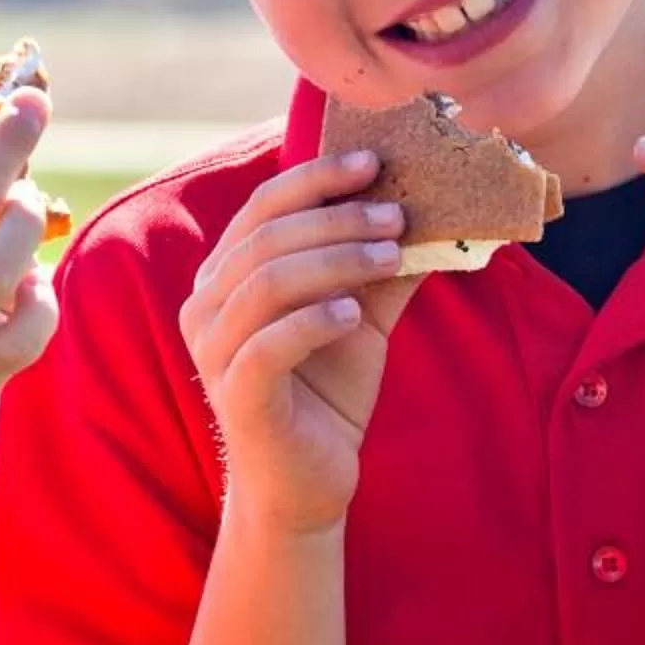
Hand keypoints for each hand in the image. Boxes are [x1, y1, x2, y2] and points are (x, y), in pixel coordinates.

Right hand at [179, 151, 415, 534]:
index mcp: (226, 275)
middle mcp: (206, 306)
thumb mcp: (362, 317)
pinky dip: (313, 321)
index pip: (263, 207)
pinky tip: (352, 316)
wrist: (309, 482)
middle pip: (267, 238)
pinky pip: (267, 345)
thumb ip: (384, 267)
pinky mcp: (236, 397)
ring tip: (389, 256)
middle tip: (396, 215)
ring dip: (334, 261)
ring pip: (266, 282)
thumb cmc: (328, 392)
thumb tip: (438, 211)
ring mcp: (214, 352)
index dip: (316, 178)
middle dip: (337, 218)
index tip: (374, 162)